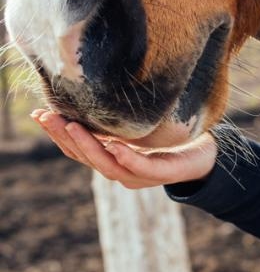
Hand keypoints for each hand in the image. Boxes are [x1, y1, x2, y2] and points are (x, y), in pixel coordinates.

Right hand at [31, 109, 217, 188]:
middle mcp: (123, 170)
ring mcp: (141, 175)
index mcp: (114, 160)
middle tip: (46, 116)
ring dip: (88, 145)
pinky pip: (140, 167)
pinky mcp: (162, 173)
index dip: (58, 134)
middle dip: (64, 137)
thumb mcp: (139, 127)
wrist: (207, 153)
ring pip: (107, 165)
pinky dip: (125, 157)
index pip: (80, 150)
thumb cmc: (171, 139)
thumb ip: (116, 122)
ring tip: (71, 126)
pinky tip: (114, 145)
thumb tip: (95, 95)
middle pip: (86, 158)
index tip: (39, 115)